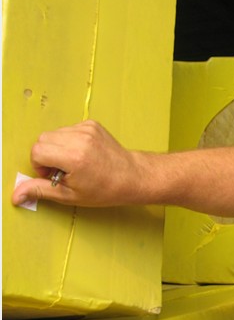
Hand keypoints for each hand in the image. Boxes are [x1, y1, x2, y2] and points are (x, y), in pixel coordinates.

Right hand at [12, 120, 139, 207]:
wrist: (133, 177)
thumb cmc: (106, 189)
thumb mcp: (70, 195)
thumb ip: (40, 191)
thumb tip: (16, 195)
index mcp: (74, 156)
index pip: (37, 151)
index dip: (40, 166)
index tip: (53, 175)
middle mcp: (80, 138)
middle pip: (42, 140)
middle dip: (46, 156)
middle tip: (63, 170)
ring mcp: (87, 129)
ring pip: (54, 134)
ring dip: (57, 148)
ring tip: (74, 163)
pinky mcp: (91, 124)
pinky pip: (67, 129)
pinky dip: (69, 141)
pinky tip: (82, 154)